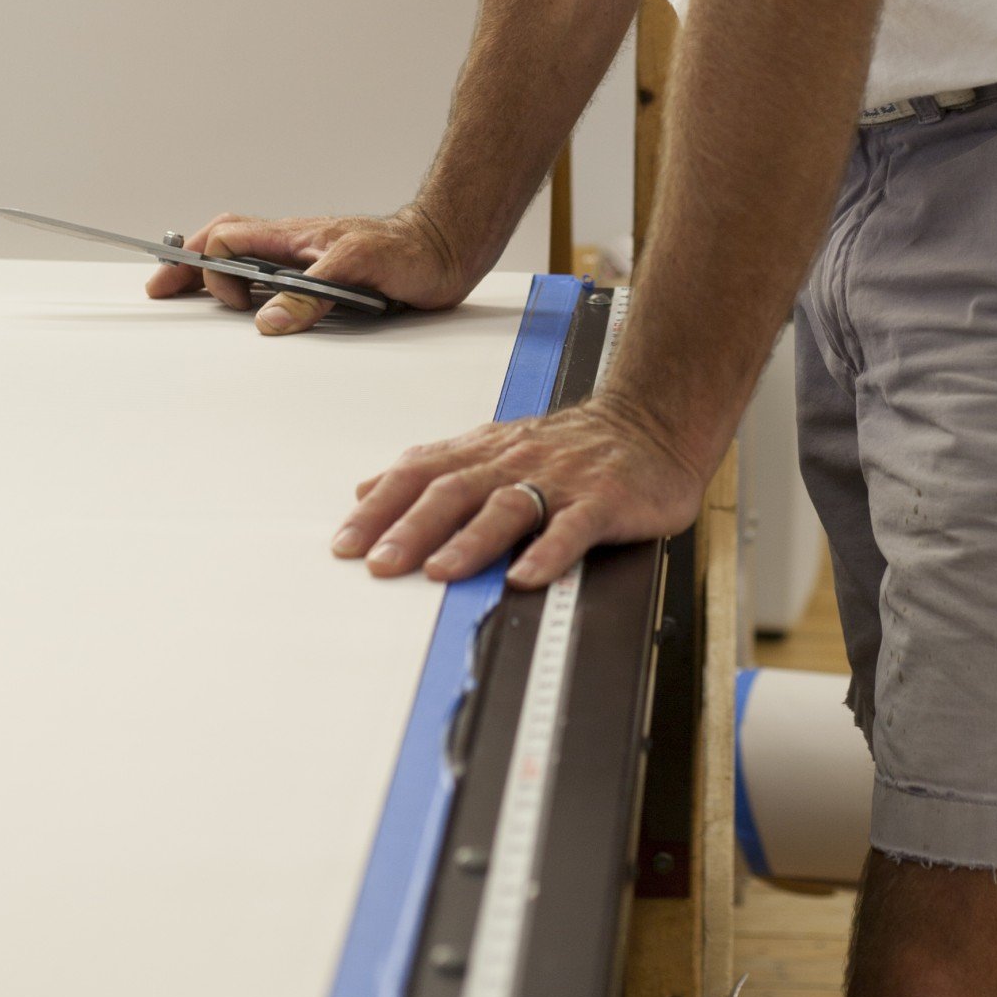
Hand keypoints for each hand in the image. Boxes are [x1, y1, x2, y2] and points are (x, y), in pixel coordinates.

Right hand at [146, 200, 465, 332]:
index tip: (214, 298)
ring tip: (188, 292)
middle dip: (188, 264)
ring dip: (216, 276)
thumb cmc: (408, 249)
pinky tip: (249, 307)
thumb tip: (268, 320)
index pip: (228, 239)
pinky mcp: (324, 281)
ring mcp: (307, 263)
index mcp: (294, 237)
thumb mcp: (358, 267)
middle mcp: (294, 248)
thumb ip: (311, 293)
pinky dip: (250, 291)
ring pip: (247, 262)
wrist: (446, 249)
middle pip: (225, 246)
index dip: (209, 267)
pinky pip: (275, 282)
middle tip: (160, 286)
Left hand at [332, 393, 708, 589]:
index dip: (380, 508)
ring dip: (469, 541)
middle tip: (380, 564)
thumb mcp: (491, 446)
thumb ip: (432, 469)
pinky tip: (526, 576)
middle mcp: (514, 461)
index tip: (346, 544)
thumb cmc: (570, 444)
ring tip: (440, 572)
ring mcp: (559, 480)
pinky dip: (548, 553)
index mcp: (483, 451)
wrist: (650, 419)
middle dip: (412, 528)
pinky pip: (572, 527)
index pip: (419, 473)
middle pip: (454, 490)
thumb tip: (366, 489)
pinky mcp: (603, 500)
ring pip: (507, 506)